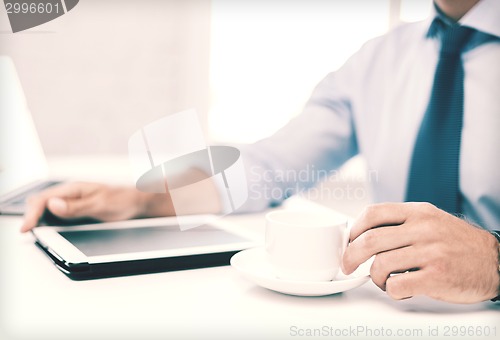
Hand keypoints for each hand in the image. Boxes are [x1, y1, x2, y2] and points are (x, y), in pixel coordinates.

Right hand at [21, 182, 172, 232]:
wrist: (138, 200)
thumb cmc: (122, 199)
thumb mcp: (100, 204)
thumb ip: (76, 206)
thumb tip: (52, 205)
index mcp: (74, 188)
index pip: (44, 199)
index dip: (32, 214)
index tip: (26, 228)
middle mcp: (71, 193)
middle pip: (41, 202)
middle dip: (31, 215)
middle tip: (27, 231)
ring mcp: (73, 200)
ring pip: (47, 207)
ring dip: (38, 217)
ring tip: (32, 230)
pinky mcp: (77, 208)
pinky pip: (57, 212)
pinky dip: (48, 219)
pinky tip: (47, 227)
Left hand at [342, 202, 498, 303]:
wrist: (495, 262)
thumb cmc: (457, 243)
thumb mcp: (430, 220)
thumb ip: (401, 223)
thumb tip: (363, 233)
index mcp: (418, 213)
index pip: (373, 213)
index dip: (354, 229)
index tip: (348, 241)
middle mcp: (423, 229)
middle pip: (370, 240)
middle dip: (350, 256)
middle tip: (347, 266)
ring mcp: (430, 252)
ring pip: (380, 265)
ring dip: (375, 278)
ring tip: (385, 280)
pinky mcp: (437, 277)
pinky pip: (397, 285)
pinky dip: (392, 291)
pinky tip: (401, 289)